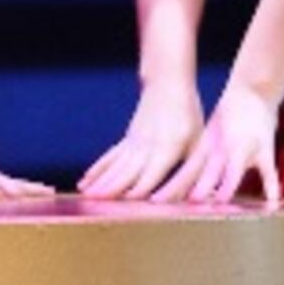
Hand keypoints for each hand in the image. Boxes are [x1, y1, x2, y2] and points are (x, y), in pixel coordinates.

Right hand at [76, 78, 204, 198]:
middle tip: (93, 199)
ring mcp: (133, 142)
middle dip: (110, 186)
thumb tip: (197, 197)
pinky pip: (109, 157)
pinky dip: (97, 169)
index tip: (128, 198)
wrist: (166, 85)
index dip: (142, 186)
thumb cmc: (189, 116)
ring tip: (84, 193)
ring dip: (99, 180)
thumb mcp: (199, 143)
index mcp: (167, 149)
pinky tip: (85, 179)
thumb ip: (194, 170)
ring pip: (114, 165)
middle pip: (126, 170)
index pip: (153, 171)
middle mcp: (146, 147)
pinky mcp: (127, 140)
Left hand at [151, 82, 280, 206]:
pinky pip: (268, 171)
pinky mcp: (264, 148)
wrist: (251, 91)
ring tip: (216, 201)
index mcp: (205, 147)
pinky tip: (271, 205)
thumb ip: (203, 160)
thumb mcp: (212, 137)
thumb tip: (188, 186)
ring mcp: (242, 147)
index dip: (171, 184)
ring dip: (223, 185)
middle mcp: (219, 149)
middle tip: (166, 201)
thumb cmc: (231, 119)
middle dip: (183, 186)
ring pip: (229, 169)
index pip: (185, 168)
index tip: (155, 201)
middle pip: (198, 170)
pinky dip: (271, 187)